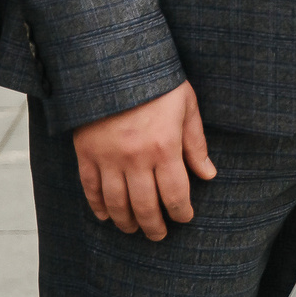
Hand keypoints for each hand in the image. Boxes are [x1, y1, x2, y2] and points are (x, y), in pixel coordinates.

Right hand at [71, 80, 214, 240]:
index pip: (175, 194)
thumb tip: (208, 174)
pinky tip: (107, 216)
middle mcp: (136, 158)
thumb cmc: (156, 82)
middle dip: (155, 226)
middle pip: (145, 207)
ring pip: (117, 204)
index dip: (181, 212)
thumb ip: (196, 143)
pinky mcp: (86, 152)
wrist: (112, 61)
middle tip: (159, 235)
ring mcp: (108, 157)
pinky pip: (91, 189)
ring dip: (127, 222)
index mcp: (164, 147)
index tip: (185, 218)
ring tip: (134, 229)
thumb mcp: (185, 105)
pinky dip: (98, 207)